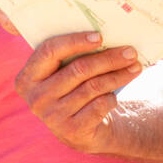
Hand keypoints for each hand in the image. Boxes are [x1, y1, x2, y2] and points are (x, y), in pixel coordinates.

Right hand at [15, 32, 143, 152]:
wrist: (80, 128)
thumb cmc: (72, 88)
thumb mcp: (61, 71)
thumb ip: (67, 52)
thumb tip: (101, 31)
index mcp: (27, 78)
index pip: (50, 51)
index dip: (75, 41)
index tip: (100, 37)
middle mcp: (36, 98)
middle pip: (78, 69)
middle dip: (108, 58)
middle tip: (130, 52)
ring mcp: (52, 117)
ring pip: (93, 87)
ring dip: (118, 75)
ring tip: (135, 67)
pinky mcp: (71, 131)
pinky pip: (99, 105)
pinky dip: (111, 97)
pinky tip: (116, 93)